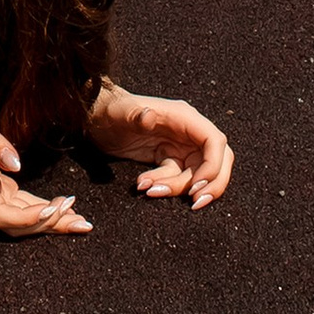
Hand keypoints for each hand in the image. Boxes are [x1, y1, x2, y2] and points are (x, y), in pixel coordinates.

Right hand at [0, 94, 92, 237]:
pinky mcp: (0, 190)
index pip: (1, 215)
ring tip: (81, 222)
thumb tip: (16, 164)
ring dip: (52, 223)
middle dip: (48, 225)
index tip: (53, 208)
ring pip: (23, 222)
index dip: (27, 219)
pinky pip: (24, 209)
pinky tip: (64, 210)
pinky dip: (45, 212)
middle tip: (80, 219)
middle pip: (17, 227)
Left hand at [87, 83, 233, 208]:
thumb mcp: (122, 113)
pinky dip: (165, 186)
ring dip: (177, 188)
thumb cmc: (111, 110)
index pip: (214, 141)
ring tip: (149, 189)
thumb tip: (149, 115)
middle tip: (194, 203)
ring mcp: (179, 146)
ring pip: (196, 174)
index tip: (198, 186)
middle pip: (217, 161)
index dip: (213, 165)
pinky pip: (178, 178)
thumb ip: (137, 115)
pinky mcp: (169, 158)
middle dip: (211, 184)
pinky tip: (144, 186)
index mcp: (183, 116)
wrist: (96, 117)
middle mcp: (187, 131)